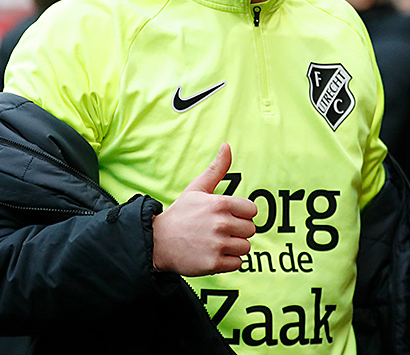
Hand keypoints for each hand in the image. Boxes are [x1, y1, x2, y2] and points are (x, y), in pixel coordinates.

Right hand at [152, 143, 257, 275]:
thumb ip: (216, 169)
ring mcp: (217, 244)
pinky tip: (212, 254)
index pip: (251, 210)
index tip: (224, 216)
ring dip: (232, 247)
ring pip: (245, 247)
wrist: (158, 241)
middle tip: (217, 230)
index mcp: (220, 203)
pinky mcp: (214, 263)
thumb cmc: (181, 213)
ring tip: (213, 242)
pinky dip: (227, 262)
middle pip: (250, 230)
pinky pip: (237, 264)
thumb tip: (227, 146)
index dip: (240, 214)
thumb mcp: (197, 188)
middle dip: (237, 231)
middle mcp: (221, 223)